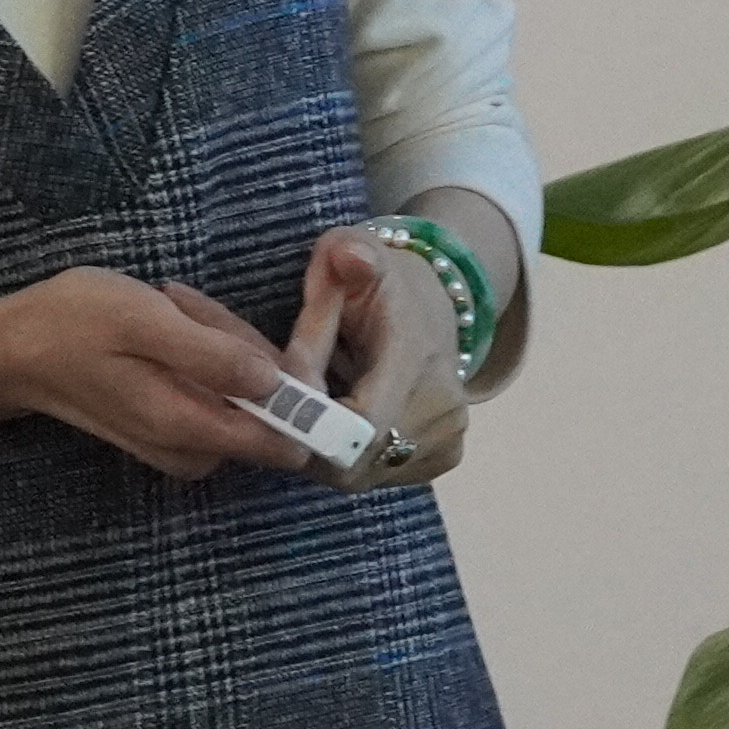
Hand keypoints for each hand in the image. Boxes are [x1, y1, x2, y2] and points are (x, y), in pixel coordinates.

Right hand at [0, 265, 303, 479]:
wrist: (13, 351)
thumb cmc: (74, 325)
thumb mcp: (145, 321)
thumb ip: (214, 355)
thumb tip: (279, 381)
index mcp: (190, 428)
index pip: (285, 440)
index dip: (301, 389)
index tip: (284, 337)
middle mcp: (194, 450)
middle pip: (268, 404)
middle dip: (244, 346)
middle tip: (186, 308)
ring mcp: (185, 442)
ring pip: (244, 388)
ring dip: (219, 340)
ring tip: (168, 308)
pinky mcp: (176, 427)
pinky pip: (218, 387)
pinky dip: (203, 349)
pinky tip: (166, 320)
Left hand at [283, 228, 469, 488]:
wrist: (433, 307)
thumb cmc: (378, 282)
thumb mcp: (354, 252)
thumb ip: (346, 256)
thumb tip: (349, 260)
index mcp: (417, 357)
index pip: (361, 423)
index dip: (309, 419)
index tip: (281, 390)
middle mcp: (442, 407)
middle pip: (352, 458)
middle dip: (307, 434)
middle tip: (288, 397)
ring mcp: (447, 439)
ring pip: (359, 474)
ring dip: (323, 447)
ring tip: (317, 403)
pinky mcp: (442, 459)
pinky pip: (375, 476)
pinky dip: (346, 457)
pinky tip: (342, 419)